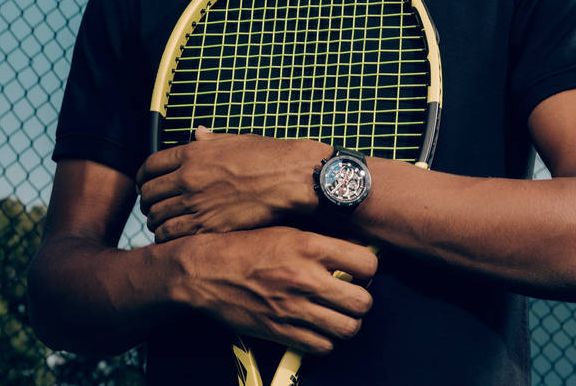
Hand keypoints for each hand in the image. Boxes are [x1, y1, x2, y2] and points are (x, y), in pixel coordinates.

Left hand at [136, 128, 328, 240]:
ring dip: (156, 222)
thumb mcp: (234, 140)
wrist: (290, 177)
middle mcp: (188, 177)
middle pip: (149, 194)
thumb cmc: (268, 156)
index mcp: (193, 153)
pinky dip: (167, 238)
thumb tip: (197, 133)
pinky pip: (171, 236)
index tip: (146, 184)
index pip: (150, 166)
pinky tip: (175, 237)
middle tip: (153, 207)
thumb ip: (209, 140)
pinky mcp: (208, 226)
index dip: (143, 177)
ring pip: (156, 218)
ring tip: (163, 224)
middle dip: (147, 201)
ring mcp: (196, 203)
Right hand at [174, 226, 376, 354]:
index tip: (360, 269)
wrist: (207, 271)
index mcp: (310, 246)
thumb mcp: (287, 230)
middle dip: (361, 299)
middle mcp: (306, 278)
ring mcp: (294, 308)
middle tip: (351, 293)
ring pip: (348, 329)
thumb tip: (354, 247)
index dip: (368, 268)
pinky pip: (323, 346)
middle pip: (363, 302)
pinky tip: (317, 325)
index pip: (366, 264)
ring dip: (347, 322)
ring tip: (337, 312)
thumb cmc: (246, 245)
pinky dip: (325, 339)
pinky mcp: (281, 332)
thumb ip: (321, 240)